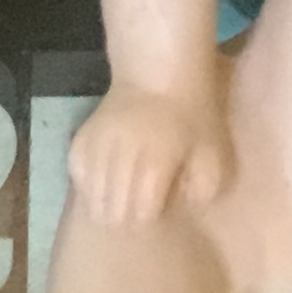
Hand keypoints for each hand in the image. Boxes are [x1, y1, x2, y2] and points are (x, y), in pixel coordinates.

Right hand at [65, 83, 229, 225]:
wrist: (158, 73)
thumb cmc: (191, 116)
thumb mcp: (213, 152)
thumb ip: (203, 190)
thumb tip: (182, 211)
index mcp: (156, 162)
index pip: (142, 214)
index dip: (152, 219)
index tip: (161, 212)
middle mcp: (121, 155)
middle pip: (113, 212)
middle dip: (127, 219)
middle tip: (140, 210)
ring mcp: (98, 146)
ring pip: (92, 198)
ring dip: (107, 206)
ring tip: (121, 202)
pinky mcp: (82, 137)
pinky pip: (77, 174)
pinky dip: (89, 185)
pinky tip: (103, 185)